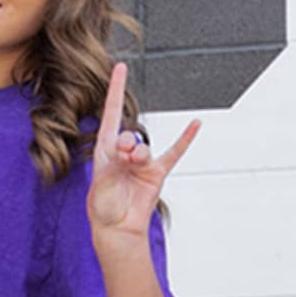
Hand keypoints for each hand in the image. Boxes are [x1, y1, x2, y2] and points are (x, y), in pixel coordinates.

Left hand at [87, 60, 198, 244]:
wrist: (116, 229)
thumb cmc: (103, 208)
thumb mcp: (101, 181)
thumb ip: (115, 162)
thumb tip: (132, 150)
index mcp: (104, 150)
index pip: (110, 113)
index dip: (114, 89)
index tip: (120, 67)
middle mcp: (123, 153)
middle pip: (128, 135)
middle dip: (125, 146)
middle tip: (122, 157)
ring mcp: (141, 163)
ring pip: (145, 149)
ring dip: (139, 156)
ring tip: (133, 166)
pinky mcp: (156, 173)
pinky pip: (173, 153)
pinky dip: (184, 140)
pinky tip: (194, 125)